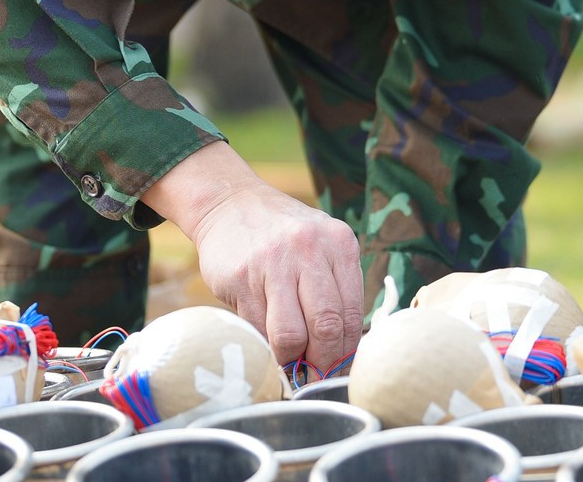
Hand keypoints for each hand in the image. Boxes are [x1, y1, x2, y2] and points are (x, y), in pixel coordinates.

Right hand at [143, 142, 363, 369]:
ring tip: (290, 363)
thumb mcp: (323, 247)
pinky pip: (257, 328)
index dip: (346, 352)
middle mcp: (310, 250)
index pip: (351, 314)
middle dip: (321, 362)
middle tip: (315, 377)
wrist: (231, 204)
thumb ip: (336, 290)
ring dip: (290, 359)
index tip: (338, 371)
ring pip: (289, 335)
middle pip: (325, 327)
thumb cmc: (285, 237)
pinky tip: (265, 337)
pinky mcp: (240, 278)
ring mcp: (273, 263)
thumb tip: (343, 352)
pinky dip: (263, 343)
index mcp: (340, 244)